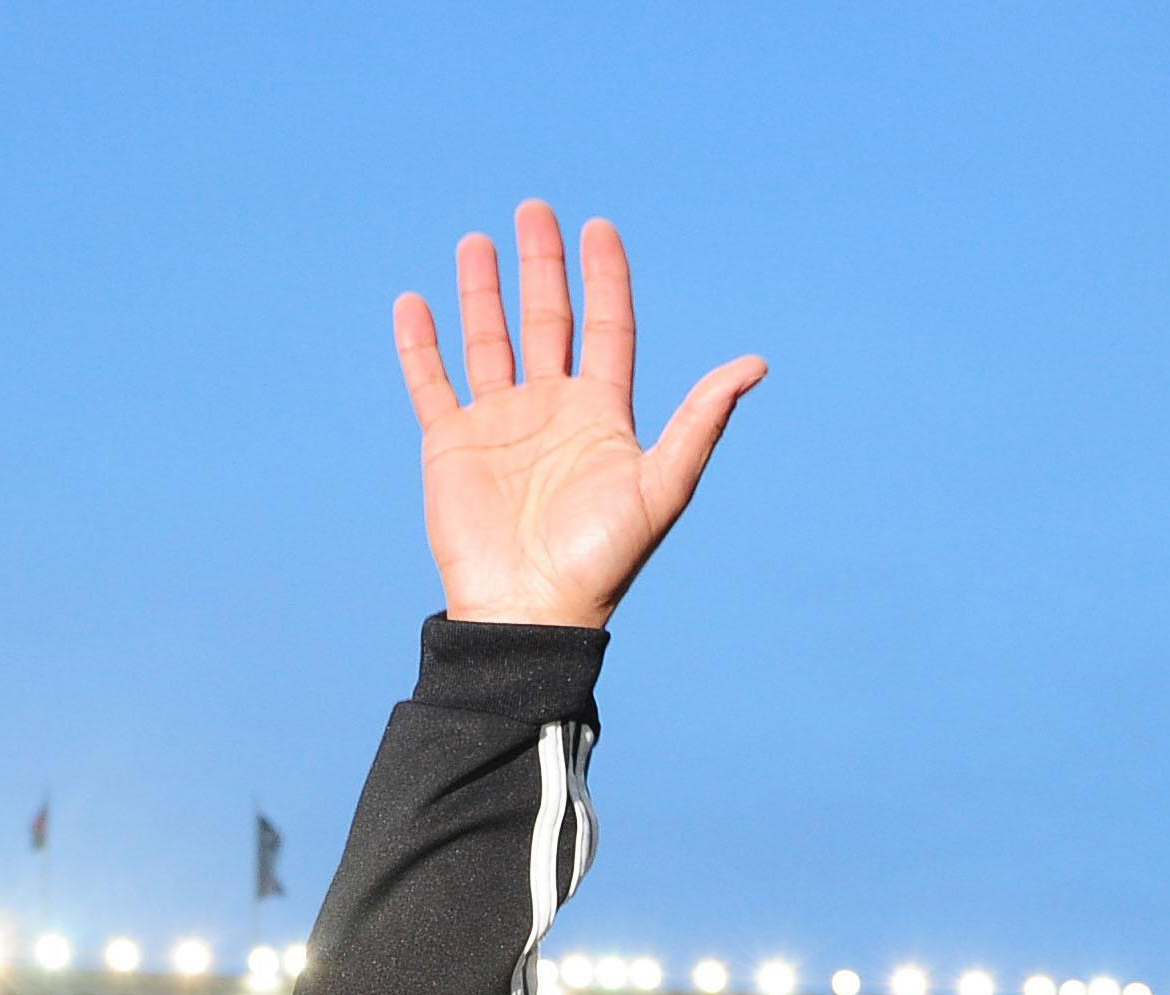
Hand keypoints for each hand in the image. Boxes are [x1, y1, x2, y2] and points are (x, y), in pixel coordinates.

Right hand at [395, 201, 764, 628]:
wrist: (531, 609)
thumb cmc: (601, 558)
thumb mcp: (662, 484)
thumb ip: (701, 420)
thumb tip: (755, 364)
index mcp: (601, 413)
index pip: (606, 327)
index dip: (604, 277)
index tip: (598, 227)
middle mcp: (551, 409)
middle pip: (547, 320)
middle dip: (542, 265)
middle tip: (535, 209)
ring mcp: (499, 424)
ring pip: (488, 340)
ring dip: (483, 291)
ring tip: (477, 241)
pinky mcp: (452, 444)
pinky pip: (431, 382)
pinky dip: (420, 345)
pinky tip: (414, 303)